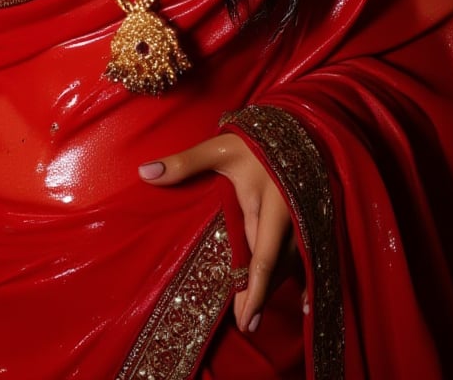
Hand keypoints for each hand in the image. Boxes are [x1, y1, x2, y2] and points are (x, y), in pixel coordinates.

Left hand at [139, 132, 299, 333]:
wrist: (297, 125)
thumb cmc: (254, 138)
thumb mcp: (219, 147)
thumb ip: (185, 162)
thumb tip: (145, 172)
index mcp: (270, 203)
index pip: (261, 255)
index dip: (253, 288)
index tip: (244, 317)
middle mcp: (290, 217)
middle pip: (275, 266)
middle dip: (260, 296)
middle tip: (248, 327)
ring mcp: (302, 219)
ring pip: (289, 262)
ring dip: (273, 287)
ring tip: (255, 316)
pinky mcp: (308, 220)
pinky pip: (305, 254)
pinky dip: (299, 277)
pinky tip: (303, 301)